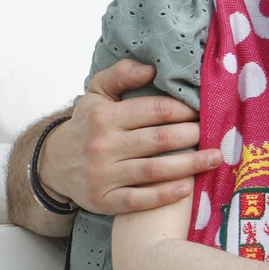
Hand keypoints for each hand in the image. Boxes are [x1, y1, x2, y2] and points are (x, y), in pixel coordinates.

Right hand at [39, 59, 223, 213]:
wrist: (53, 163)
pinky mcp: (103, 201)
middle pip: (159, 140)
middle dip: (192, 135)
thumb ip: (122, 74)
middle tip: (215, 132)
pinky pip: (138, 200)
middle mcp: (102, 145)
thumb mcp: (97, 92)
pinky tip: (187, 188)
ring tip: (215, 157)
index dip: (184, 109)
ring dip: (190, 165)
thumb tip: (151, 68)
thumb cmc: (87, 124)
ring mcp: (102, 175)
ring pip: (153, 170)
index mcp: (104, 116)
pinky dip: (164, 195)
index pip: (154, 110)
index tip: (203, 110)